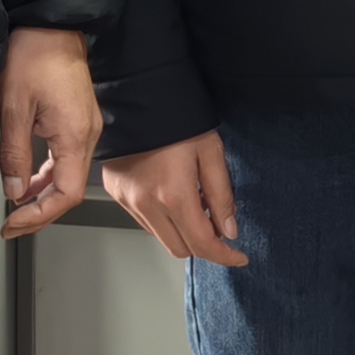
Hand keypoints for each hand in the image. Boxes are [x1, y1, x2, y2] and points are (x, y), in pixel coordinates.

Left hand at [0, 25, 102, 238]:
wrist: (49, 24)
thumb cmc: (33, 55)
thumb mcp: (13, 108)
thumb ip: (15, 156)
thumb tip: (15, 192)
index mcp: (75, 135)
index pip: (67, 194)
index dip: (40, 216)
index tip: (13, 224)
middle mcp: (87, 134)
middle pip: (70, 190)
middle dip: (40, 213)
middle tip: (11, 225)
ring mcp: (86, 126)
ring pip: (69, 176)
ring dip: (43, 196)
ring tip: (16, 208)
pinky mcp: (79, 119)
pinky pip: (67, 158)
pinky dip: (48, 175)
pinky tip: (30, 179)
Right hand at [103, 132, 249, 269]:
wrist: (138, 99)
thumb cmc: (177, 118)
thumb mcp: (211, 152)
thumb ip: (221, 195)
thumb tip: (229, 229)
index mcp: (173, 194)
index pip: (202, 244)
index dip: (224, 255)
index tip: (238, 256)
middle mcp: (146, 204)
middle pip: (180, 248)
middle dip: (203, 245)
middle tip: (218, 224)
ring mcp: (127, 201)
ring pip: (161, 237)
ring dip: (182, 231)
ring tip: (195, 203)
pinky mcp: (116, 194)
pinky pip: (144, 221)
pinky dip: (163, 219)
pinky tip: (173, 197)